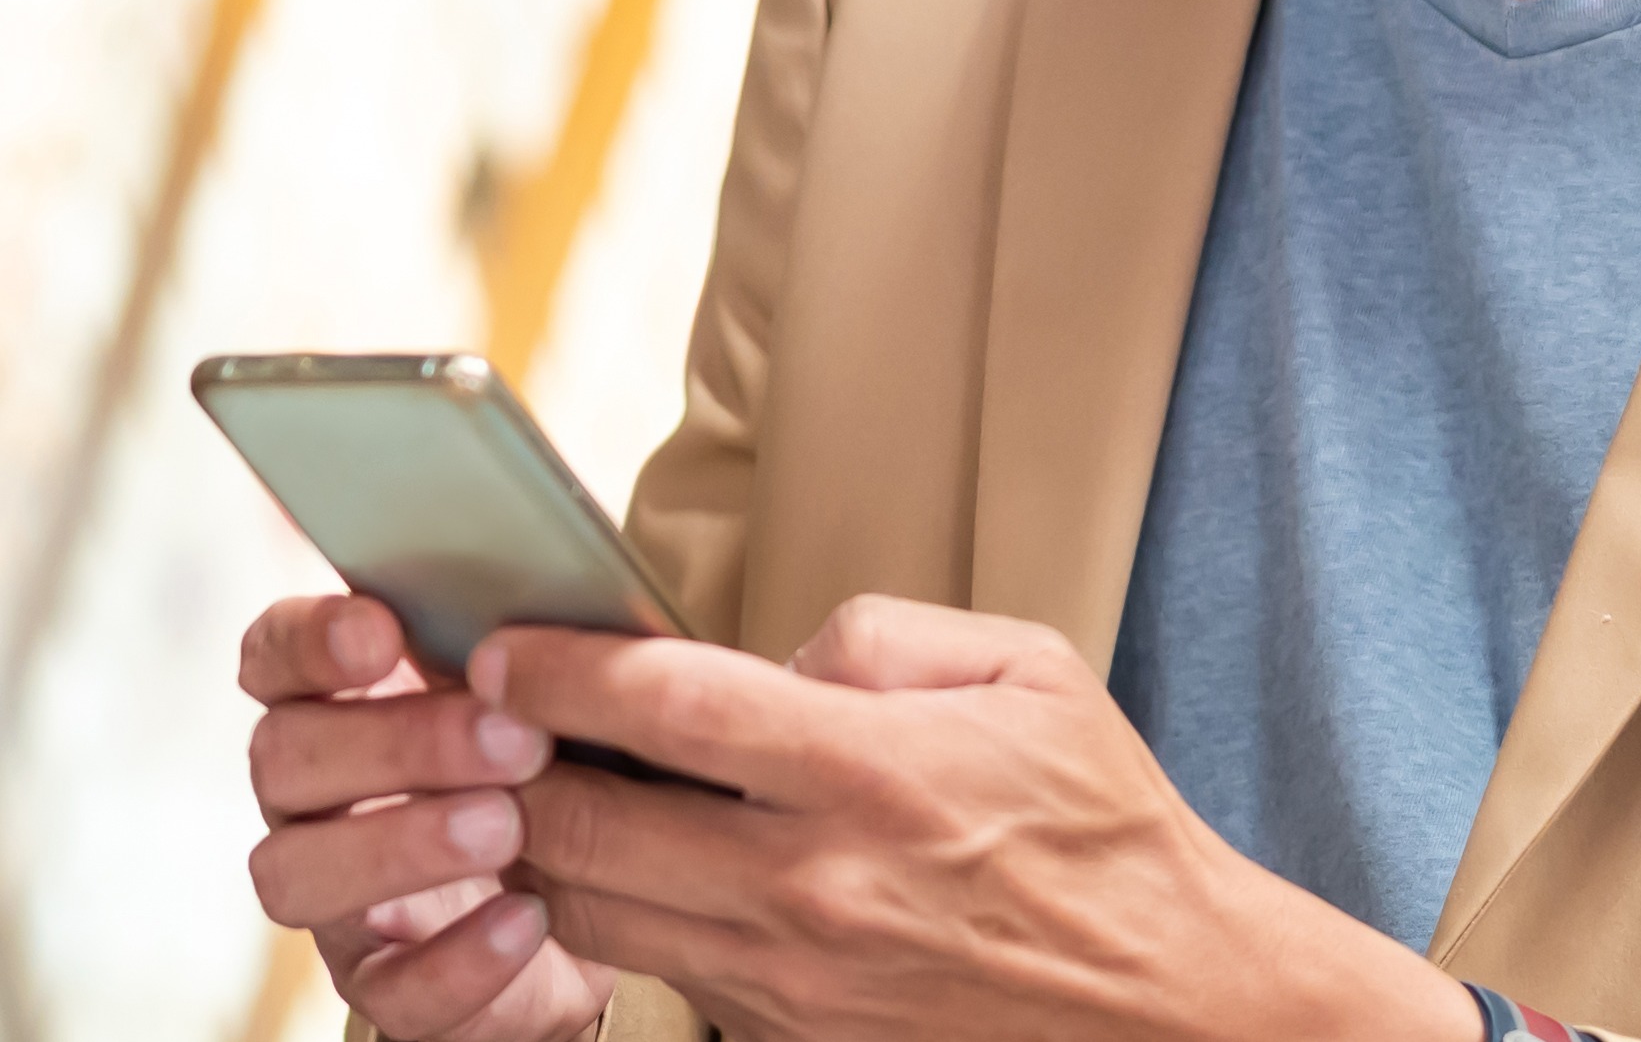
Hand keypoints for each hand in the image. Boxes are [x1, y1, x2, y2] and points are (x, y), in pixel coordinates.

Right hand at [240, 592, 620, 1041]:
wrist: (610, 912)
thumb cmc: (566, 770)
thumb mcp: (549, 697)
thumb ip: (526, 642)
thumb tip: (563, 568)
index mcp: (338, 706)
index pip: (271, 659)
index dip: (308, 641)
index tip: (382, 631)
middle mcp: (313, 802)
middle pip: (283, 759)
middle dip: (394, 744)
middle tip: (509, 740)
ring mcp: (338, 902)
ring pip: (295, 874)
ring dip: (398, 844)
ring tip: (507, 826)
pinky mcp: (384, 989)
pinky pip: (388, 987)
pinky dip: (456, 959)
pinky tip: (526, 918)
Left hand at [481, 596, 1461, 1041]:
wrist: (1171, 1007)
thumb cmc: (1104, 829)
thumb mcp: (1027, 670)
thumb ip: (877, 636)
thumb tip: (765, 657)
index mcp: (869, 772)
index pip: (662, 704)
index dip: (556, 669)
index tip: (501, 646)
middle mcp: (813, 886)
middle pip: (585, 824)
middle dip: (501, 765)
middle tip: (470, 719)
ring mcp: (791, 985)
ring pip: (593, 916)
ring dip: (537, 853)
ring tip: (514, 794)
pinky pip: (662, 979)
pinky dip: (620, 927)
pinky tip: (621, 876)